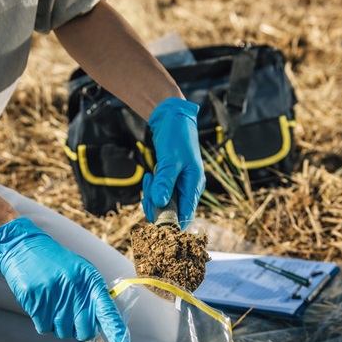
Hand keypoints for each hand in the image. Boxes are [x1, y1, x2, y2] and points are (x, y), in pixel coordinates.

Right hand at [0, 218, 126, 341]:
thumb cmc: (56, 264)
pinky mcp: (35, 301)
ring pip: (62, 332)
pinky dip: (42, 322)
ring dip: (58, 325)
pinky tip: (41, 304)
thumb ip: (92, 297)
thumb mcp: (80, 272)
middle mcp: (74, 289)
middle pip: (84, 331)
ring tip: (53, 303)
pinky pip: (44, 328)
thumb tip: (99, 327)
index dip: (115, 332)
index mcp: (90, 280)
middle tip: (71, 314)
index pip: (107, 311)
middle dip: (79, 330)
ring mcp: (54, 295)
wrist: (24, 248)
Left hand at [142, 97, 205, 229]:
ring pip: (165, 204)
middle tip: (147, 194)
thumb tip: (160, 203)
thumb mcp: (169, 159)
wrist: (173, 118)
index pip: (186, 217)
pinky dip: (152, 190)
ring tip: (149, 179)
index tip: (154, 220)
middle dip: (156, 207)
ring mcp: (180, 186)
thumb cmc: (176, 136)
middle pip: (173, 213)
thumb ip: (165, 182)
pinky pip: (161, 194)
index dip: (171, 224)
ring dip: (152, 197)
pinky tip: (149, 177)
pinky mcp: (172, 181)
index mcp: (194, 186)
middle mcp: (189, 189)